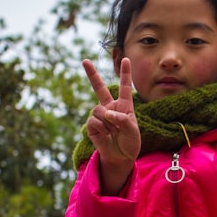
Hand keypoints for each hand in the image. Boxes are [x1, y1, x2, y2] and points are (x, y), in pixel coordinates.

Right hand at [83, 58, 139, 182]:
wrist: (121, 157)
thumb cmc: (130, 142)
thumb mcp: (133, 131)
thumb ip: (123, 120)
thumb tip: (107, 113)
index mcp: (124, 105)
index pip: (124, 87)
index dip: (125, 73)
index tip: (126, 59)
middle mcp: (110, 107)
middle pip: (99, 88)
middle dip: (91, 74)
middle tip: (84, 60)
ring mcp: (100, 115)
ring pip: (98, 110)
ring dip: (107, 122)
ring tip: (113, 132)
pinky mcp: (92, 125)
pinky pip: (94, 121)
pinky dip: (102, 128)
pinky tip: (106, 134)